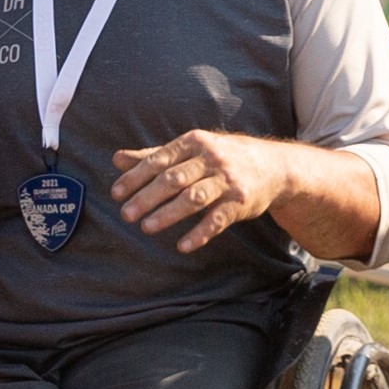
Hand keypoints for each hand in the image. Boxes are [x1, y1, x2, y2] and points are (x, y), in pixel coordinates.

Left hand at [107, 129, 293, 251]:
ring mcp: (227, 180)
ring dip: (168, 214)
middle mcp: (210, 158)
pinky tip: (182, 246)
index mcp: (193, 142)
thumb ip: (153, 156)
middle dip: (147, 197)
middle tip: (125, 214)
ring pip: (193, 198)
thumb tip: (116, 159)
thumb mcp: (189, 150)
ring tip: (146, 228)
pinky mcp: (240, 202)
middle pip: (173, 179)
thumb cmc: (219, 157)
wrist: (272, 166)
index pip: (159, 160)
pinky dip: (200, 233)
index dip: (135, 177)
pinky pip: (218, 219)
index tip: (116, 193)